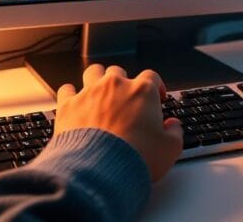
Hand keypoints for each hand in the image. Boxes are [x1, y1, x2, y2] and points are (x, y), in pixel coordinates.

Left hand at [55, 65, 182, 180]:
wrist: (100, 170)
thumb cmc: (136, 157)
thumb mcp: (170, 149)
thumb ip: (175, 132)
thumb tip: (173, 126)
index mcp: (142, 92)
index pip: (152, 77)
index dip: (156, 87)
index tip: (156, 97)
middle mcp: (115, 86)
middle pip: (119, 72)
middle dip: (123, 83)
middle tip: (125, 100)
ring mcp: (90, 93)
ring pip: (93, 72)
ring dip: (97, 80)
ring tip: (99, 93)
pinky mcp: (69, 105)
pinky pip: (67, 89)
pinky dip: (71, 94)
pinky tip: (74, 102)